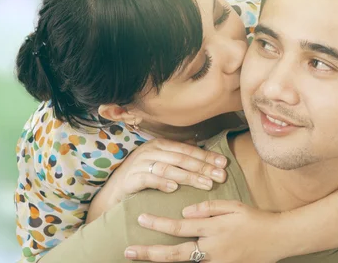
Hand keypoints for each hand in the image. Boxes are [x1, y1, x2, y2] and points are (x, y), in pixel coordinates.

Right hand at [87, 139, 227, 221]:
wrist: (113, 193)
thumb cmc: (141, 177)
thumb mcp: (161, 163)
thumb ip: (178, 156)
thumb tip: (201, 149)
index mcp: (160, 144)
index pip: (188, 150)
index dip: (207, 156)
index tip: (224, 164)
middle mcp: (150, 150)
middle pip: (181, 158)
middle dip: (203, 167)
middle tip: (220, 176)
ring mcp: (138, 163)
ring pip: (168, 168)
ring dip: (189, 176)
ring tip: (206, 184)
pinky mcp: (129, 178)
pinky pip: (148, 178)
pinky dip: (162, 182)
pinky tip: (174, 188)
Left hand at [124, 200, 285, 262]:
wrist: (278, 239)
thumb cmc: (255, 219)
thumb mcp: (234, 206)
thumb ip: (208, 207)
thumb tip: (186, 211)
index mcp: (214, 229)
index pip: (180, 227)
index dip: (158, 223)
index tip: (141, 218)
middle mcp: (212, 249)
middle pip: (175, 253)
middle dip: (149, 252)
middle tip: (127, 250)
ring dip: (162, 262)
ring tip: (141, 258)